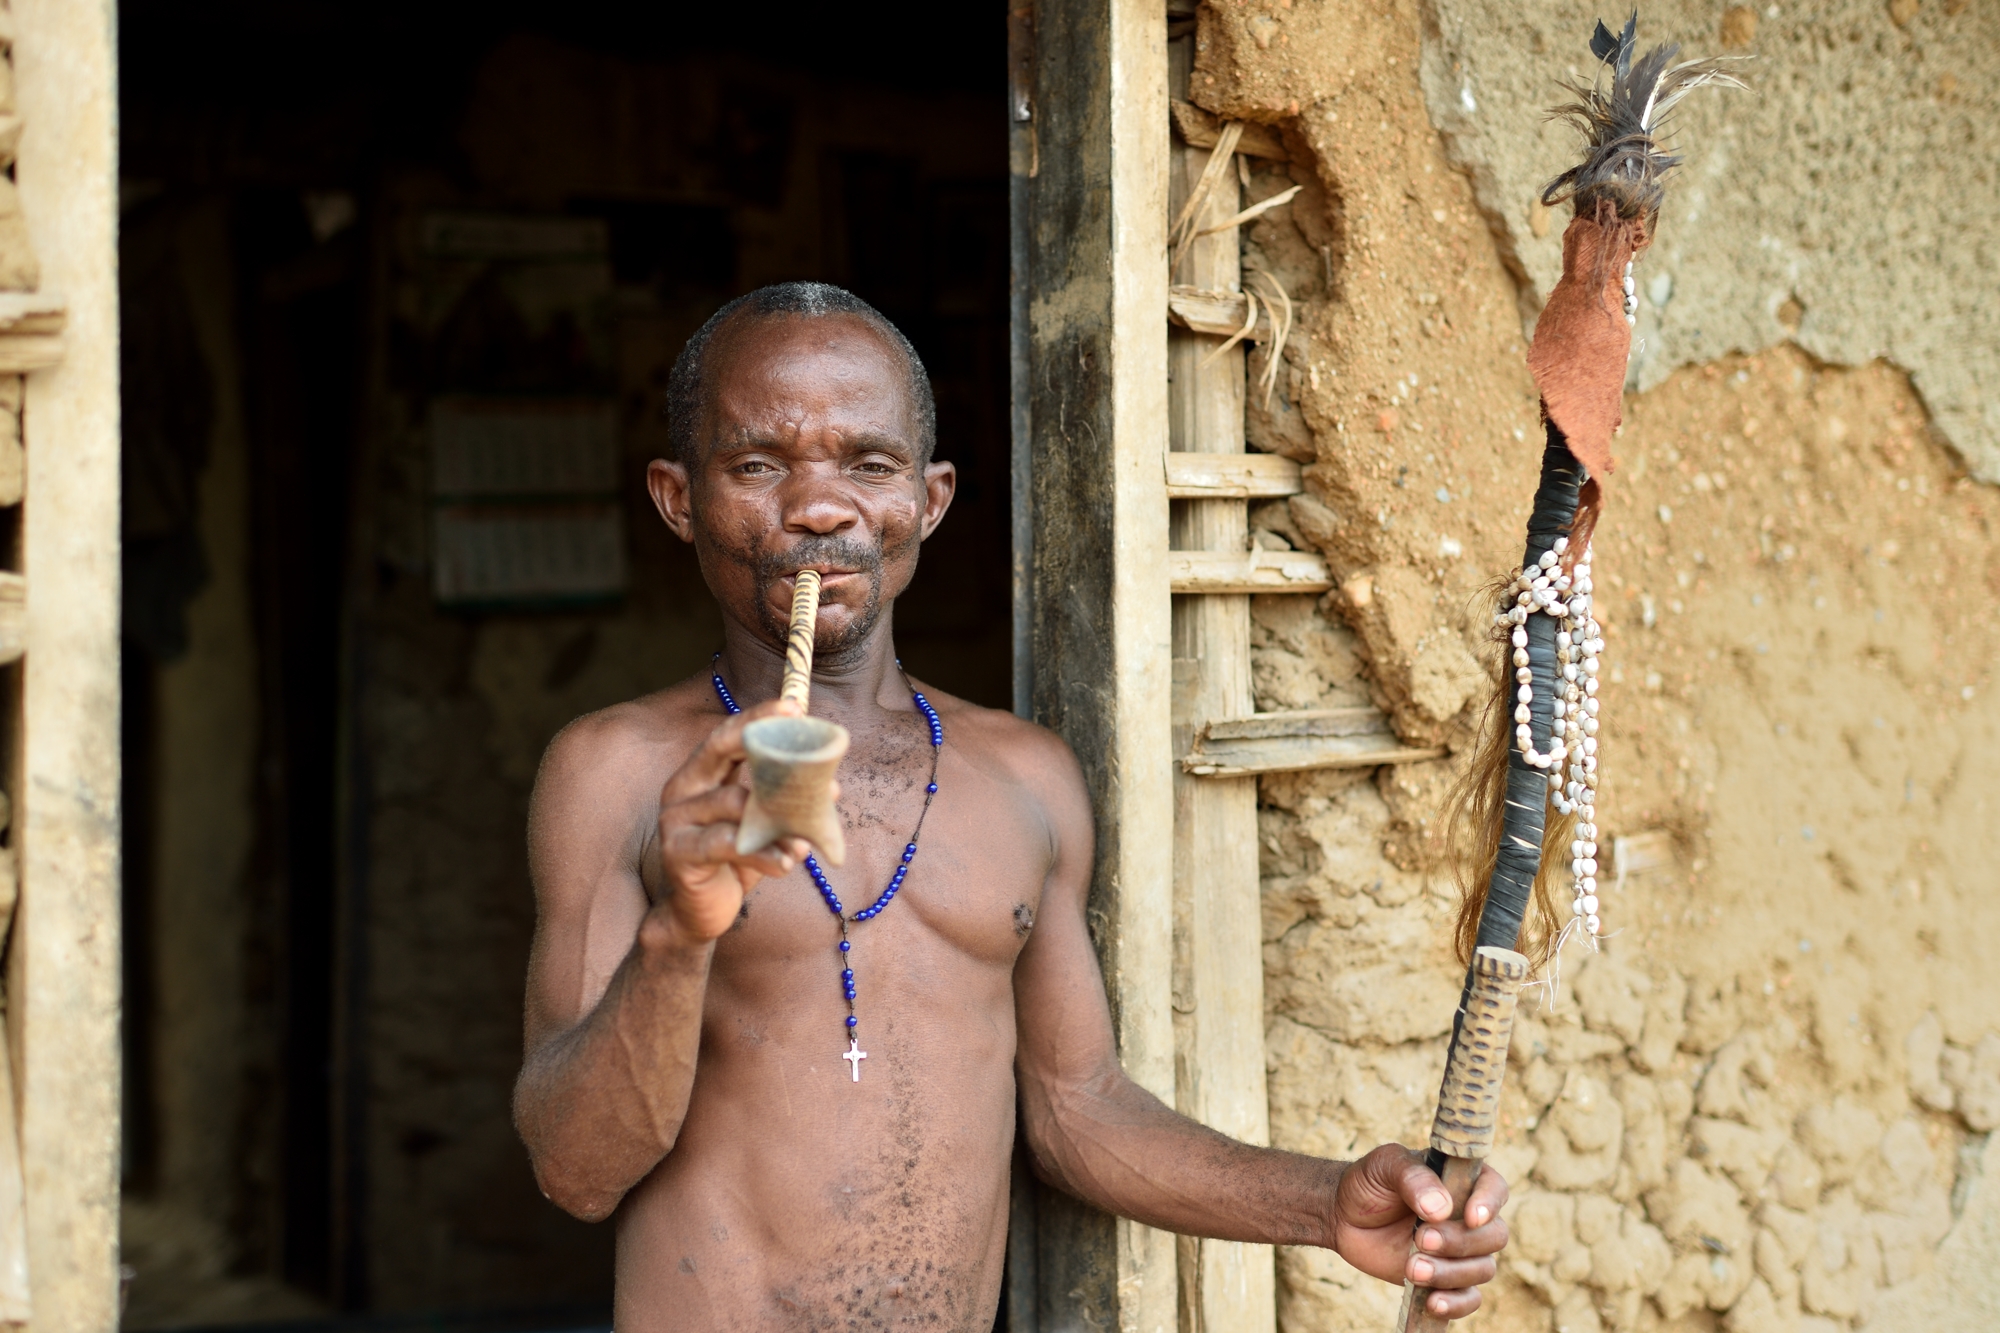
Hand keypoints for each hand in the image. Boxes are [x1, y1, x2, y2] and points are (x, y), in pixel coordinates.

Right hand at [651, 700, 819, 942]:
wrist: (701, 913)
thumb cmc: (735, 861)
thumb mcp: (763, 827)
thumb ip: (787, 805)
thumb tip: (833, 789)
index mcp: (702, 776)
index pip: (728, 736)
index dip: (758, 718)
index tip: (793, 707)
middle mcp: (683, 790)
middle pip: (718, 749)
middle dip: (757, 733)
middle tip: (796, 727)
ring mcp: (676, 820)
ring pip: (733, 802)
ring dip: (777, 819)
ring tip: (805, 842)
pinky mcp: (679, 853)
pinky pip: (725, 843)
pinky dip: (762, 852)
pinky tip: (785, 863)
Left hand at [1328, 1145, 1508, 1320]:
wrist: (1344, 1217)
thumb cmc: (1370, 1183)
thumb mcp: (1385, 1166)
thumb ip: (1413, 1178)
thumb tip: (1441, 1208)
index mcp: (1461, 1180)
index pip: (1494, 1188)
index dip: (1489, 1204)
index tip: (1470, 1216)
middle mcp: (1468, 1217)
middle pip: (1494, 1236)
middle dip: (1460, 1242)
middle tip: (1421, 1239)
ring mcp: (1460, 1250)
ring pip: (1483, 1269)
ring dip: (1451, 1273)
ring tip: (1411, 1268)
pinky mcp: (1446, 1279)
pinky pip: (1468, 1299)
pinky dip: (1456, 1304)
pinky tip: (1432, 1302)